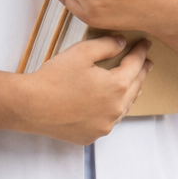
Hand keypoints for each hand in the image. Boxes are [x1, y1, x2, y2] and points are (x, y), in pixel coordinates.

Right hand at [22, 35, 151, 143]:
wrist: (31, 106)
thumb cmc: (55, 77)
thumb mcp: (82, 52)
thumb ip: (106, 45)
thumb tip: (122, 43)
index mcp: (116, 86)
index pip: (135, 66)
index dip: (140, 53)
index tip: (145, 45)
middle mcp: (115, 110)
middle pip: (134, 88)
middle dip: (141, 73)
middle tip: (146, 63)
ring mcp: (104, 126)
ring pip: (123, 107)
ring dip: (128, 93)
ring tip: (132, 84)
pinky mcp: (91, 136)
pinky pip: (108, 121)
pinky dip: (111, 110)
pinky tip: (106, 104)